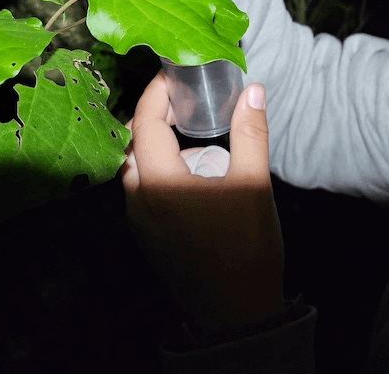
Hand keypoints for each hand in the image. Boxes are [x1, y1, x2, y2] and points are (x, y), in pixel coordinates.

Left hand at [122, 73, 284, 334]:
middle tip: (185, 93)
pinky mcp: (146, 234)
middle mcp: (138, 201)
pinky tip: (186, 161)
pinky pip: (141, 186)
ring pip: (135, 164)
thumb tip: (253, 91)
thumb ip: (250, 133)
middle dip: (155, 112)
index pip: (146, 122)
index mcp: (160, 185)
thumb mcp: (254, 185)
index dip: (159, 92)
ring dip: (155, 139)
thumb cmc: (247, 251)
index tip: (177, 73)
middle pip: (135, 141)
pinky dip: (157, 163)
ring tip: (187, 122)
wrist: (236, 313)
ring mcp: (139, 220)